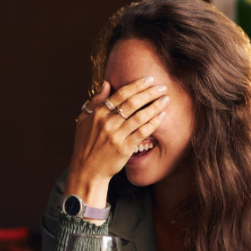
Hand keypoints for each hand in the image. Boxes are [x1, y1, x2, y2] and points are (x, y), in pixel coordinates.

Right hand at [67, 77, 169, 194]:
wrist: (87, 170)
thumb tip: (106, 83)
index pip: (120, 94)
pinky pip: (142, 132)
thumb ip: (95, 101)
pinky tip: (162, 116)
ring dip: (155, 106)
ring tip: (166, 99)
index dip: (136, 85)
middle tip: (162, 87)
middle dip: (149, 93)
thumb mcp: (84, 120)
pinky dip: (153, 122)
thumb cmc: (85, 145)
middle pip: (132, 103)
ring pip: (140, 116)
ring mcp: (116, 136)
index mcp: (98, 114)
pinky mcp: (124, 148)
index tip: (149, 79)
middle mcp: (107, 123)